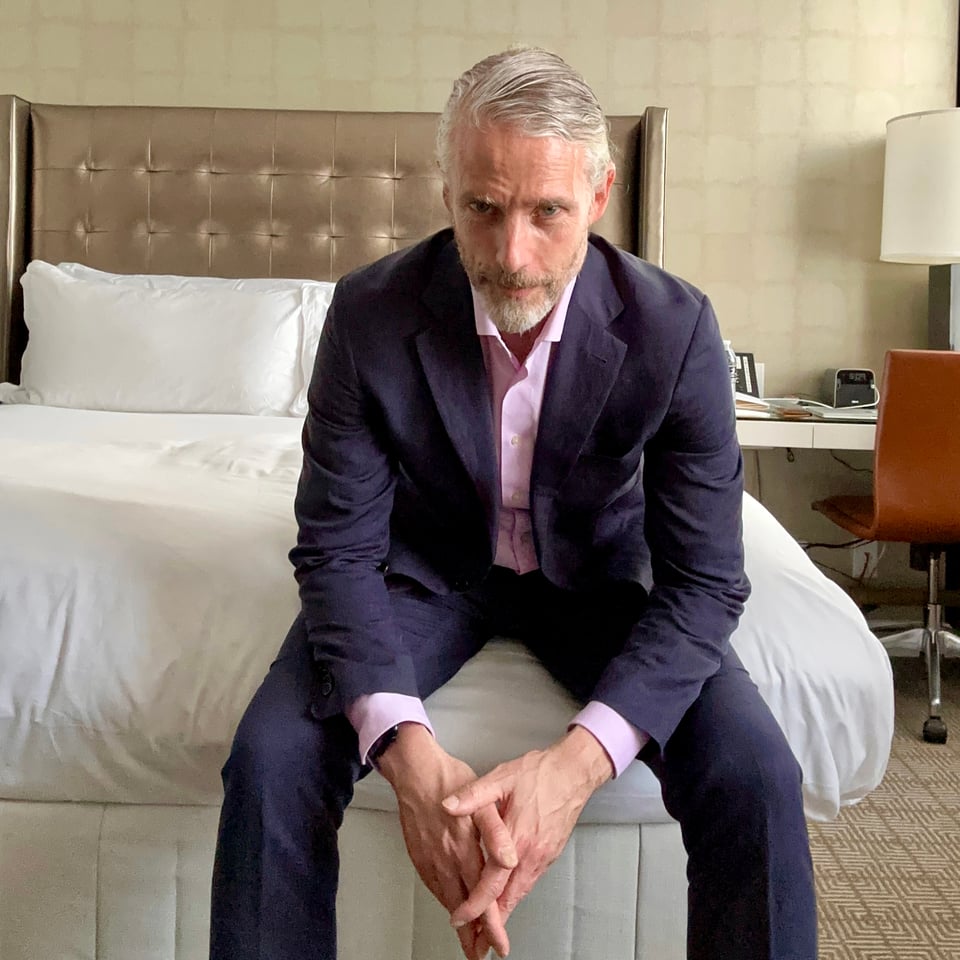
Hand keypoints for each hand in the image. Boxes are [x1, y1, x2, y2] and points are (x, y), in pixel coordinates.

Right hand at [377, 724, 517, 958]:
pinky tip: (450, 904)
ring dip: (459, 921)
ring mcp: (430, 858)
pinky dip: (445, 900)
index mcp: (465, 847)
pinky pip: (434, 885)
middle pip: (463, 905)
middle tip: (479, 953)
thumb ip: (496, 831)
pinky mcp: (419, 854)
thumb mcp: (483, 797)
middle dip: (474, 933)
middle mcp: (447, 858)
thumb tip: (508, 858)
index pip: (482, 895)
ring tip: (467, 940)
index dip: (490, 922)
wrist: (415, 770)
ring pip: (448, 898)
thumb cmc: (451, 778)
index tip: (498, 943)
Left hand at [442, 726, 613, 928]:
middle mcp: (531, 853)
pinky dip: (515, 896)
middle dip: (490, 923)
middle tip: (475, 942)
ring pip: (520, 894)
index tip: (460, 918)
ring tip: (487, 928)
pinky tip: (506, 898)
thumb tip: (448, 805)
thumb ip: (472, 795)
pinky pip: (529, 883)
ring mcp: (543, 856)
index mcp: (516, 836)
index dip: (474, 905)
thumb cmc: (539, 773)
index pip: (492, 882)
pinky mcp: (550, 854)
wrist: (573, 771)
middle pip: (508, 899)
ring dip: (503, 912)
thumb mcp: (501, 778)